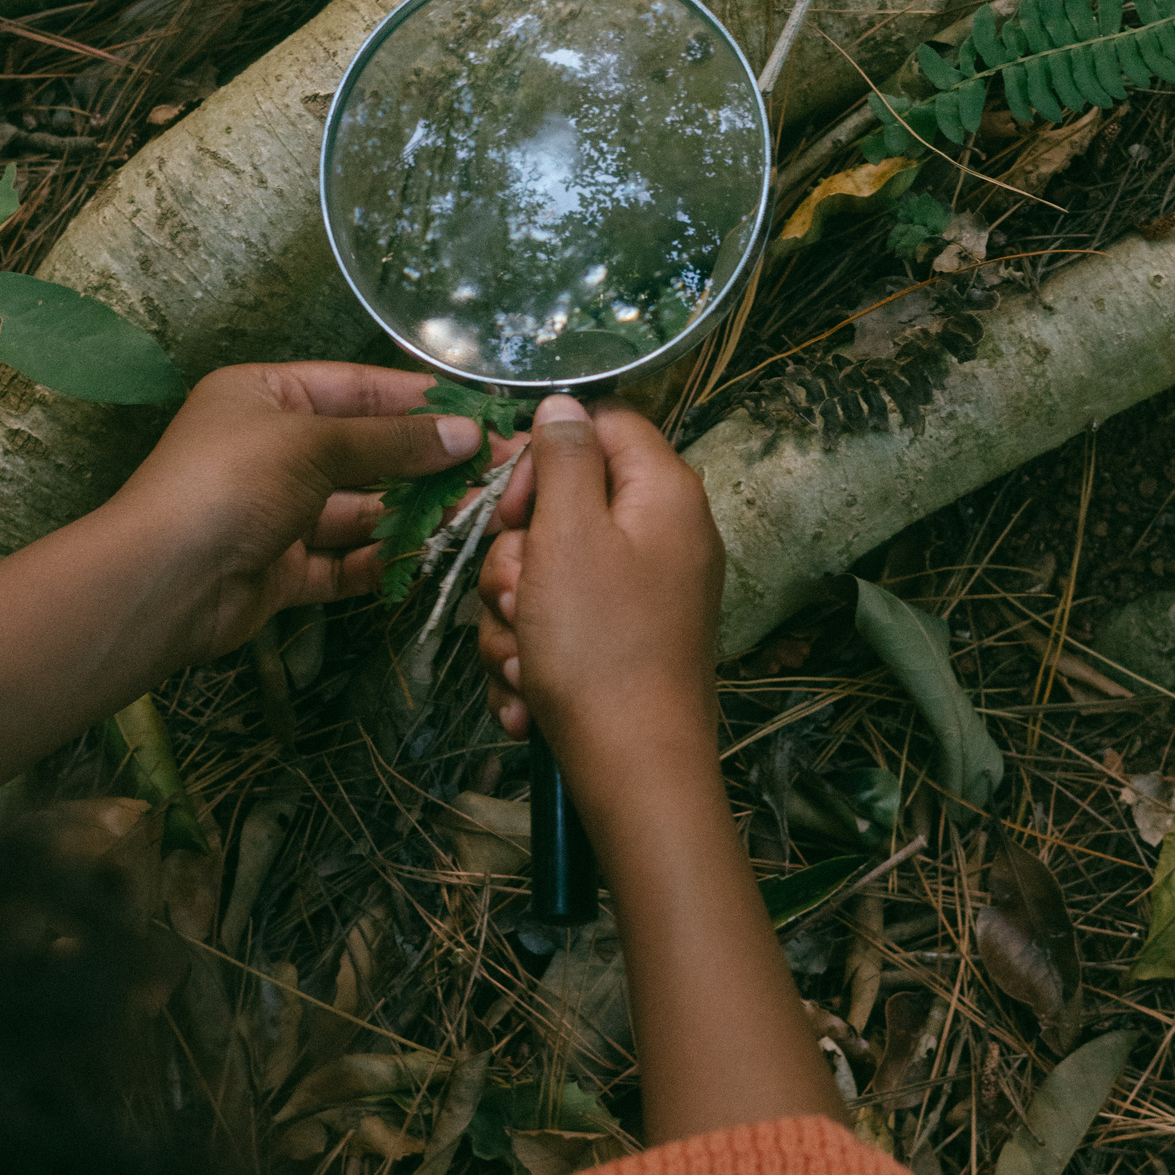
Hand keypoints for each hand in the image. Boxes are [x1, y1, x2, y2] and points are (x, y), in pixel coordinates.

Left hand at [104, 362, 495, 663]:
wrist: (163, 581)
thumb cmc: (230, 484)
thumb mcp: (313, 444)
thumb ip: (392, 442)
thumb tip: (467, 435)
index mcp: (265, 397)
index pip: (356, 388)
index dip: (419, 400)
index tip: (480, 412)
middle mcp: (272, 449)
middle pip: (365, 451)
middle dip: (428, 462)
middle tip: (498, 469)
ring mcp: (277, 512)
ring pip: (359, 508)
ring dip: (414, 512)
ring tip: (478, 514)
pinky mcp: (283, 568)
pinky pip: (343, 559)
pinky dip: (383, 559)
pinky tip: (431, 557)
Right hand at [477, 396, 722, 808]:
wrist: (633, 772)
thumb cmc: (601, 648)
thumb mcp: (570, 535)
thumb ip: (565, 458)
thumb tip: (563, 402)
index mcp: (664, 495)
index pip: (601, 425)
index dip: (544, 457)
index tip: (510, 507)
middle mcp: (663, 538)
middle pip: (564, 508)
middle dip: (517, 559)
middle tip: (518, 596)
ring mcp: (644, 597)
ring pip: (547, 576)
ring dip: (515, 618)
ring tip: (527, 659)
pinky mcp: (623, 646)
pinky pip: (558, 629)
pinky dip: (534, 659)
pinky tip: (531, 694)